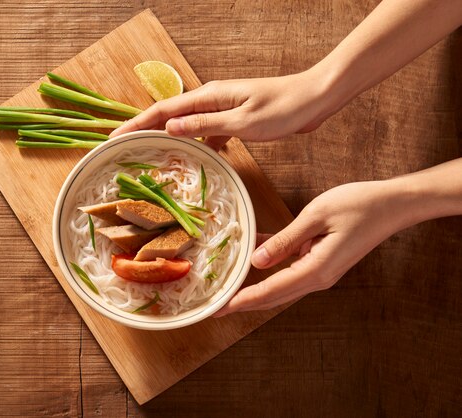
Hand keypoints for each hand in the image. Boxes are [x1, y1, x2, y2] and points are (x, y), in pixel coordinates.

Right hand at [110, 70, 332, 149]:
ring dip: (169, 138)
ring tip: (150, 155)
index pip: (163, 111)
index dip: (137, 124)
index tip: (114, 137)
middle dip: (144, 130)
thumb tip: (169, 128)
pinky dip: (198, 144)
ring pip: (187, 125)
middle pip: (169, 116)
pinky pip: (208, 132)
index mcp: (209, 96)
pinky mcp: (235, 118)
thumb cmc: (282, 108)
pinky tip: (196, 158)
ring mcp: (223, 108)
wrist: (314, 99)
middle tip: (121, 148)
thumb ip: (205, 125)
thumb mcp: (242, 121)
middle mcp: (211, 99)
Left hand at [213, 180, 412, 315]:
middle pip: (273, 295)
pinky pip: (290, 268)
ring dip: (255, 287)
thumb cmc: (358, 205)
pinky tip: (252, 252)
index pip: (271, 291)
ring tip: (229, 287)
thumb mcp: (315, 216)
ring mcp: (321, 271)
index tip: (220, 307)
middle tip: (217, 306)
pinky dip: (270, 265)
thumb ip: (284, 240)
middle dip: (244, 301)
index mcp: (316, 270)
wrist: (392, 205)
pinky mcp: (322, 261)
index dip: (243, 299)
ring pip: (280, 285)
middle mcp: (318, 277)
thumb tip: (257, 260)